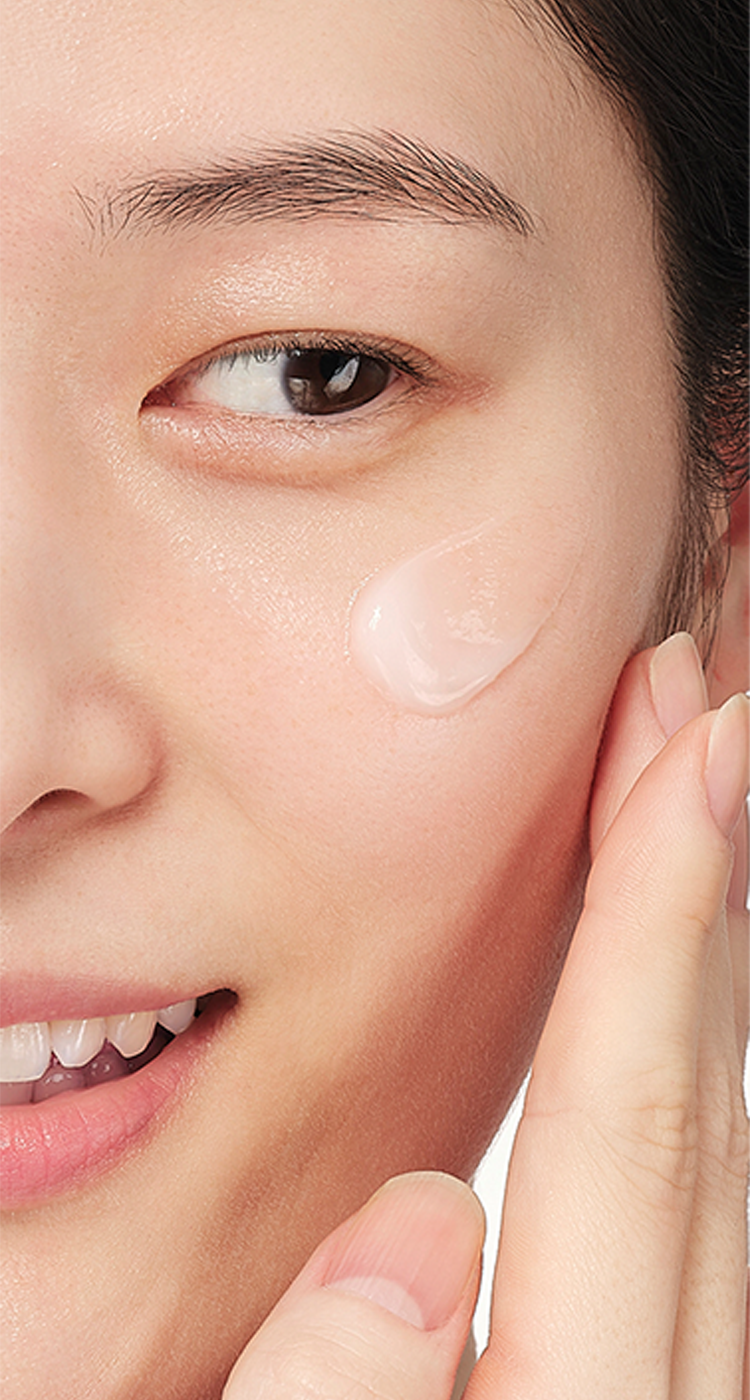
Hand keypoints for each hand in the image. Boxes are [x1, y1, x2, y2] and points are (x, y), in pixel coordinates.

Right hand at [223, 634, 749, 1399]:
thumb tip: (425, 1225)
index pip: (622, 1130)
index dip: (658, 919)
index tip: (696, 745)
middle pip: (699, 1108)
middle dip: (695, 887)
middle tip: (693, 713)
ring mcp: (683, 1392)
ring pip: (721, 1143)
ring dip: (700, 952)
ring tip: (680, 805)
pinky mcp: (660, 1394)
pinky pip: (702, 1196)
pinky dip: (683, 1051)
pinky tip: (653, 994)